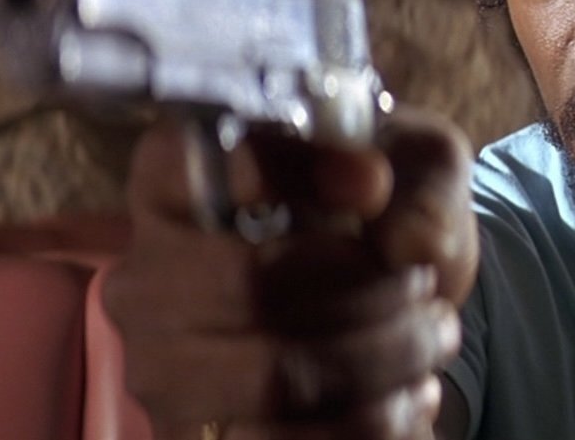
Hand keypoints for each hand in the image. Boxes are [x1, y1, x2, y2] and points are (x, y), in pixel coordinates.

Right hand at [102, 109, 476, 439]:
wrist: (398, 321)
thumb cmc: (388, 226)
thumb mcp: (420, 173)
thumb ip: (413, 169)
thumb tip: (382, 203)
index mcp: (178, 185)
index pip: (182, 162)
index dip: (279, 169)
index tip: (373, 186)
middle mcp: (146, 278)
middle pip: (248, 285)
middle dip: (365, 291)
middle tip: (422, 287)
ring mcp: (164, 371)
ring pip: (277, 378)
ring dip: (381, 359)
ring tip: (428, 338)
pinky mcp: (196, 439)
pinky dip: (372, 420)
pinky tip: (406, 394)